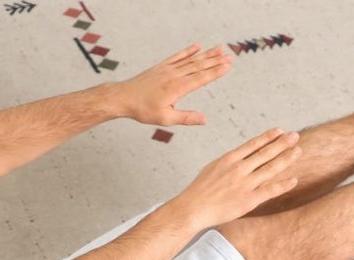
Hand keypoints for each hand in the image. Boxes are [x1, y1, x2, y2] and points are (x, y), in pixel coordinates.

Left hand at [112, 44, 231, 125]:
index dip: (216, 72)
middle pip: (199, 66)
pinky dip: (188, 51)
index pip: (201, 78)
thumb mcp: (165, 119)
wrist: (123, 97)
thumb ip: (186, 118)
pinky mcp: (161, 67)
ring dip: (207, 54)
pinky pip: (177, 57)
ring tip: (220, 49)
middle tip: (230, 55)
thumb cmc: (142, 110)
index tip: (228, 66)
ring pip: (191, 60)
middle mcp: (174, 75)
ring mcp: (167, 69)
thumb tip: (204, 119)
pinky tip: (197, 46)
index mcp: (177, 88)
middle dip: (216, 60)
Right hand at [171, 128, 300, 228]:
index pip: (253, 144)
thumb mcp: (213, 168)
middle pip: (265, 153)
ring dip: (286, 159)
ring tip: (298, 151)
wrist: (192, 208)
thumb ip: (229, 162)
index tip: (280, 131)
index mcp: (229, 159)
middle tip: (295, 136)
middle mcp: (239, 169)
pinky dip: (283, 185)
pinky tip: (294, 179)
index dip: (268, 137)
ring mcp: (245, 184)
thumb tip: (240, 156)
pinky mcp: (248, 200)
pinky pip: (270, 190)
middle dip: (282, 143)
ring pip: (270, 168)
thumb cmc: (200, 190)